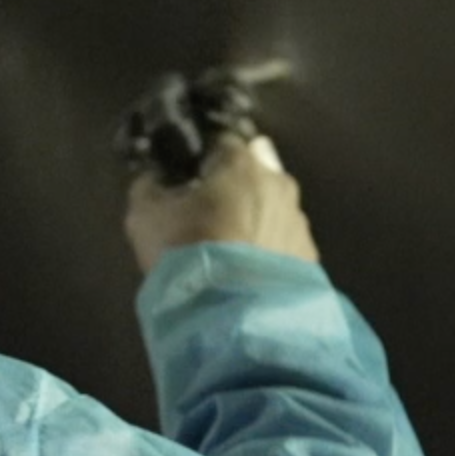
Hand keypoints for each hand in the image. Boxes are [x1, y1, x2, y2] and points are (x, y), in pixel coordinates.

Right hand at [125, 134, 321, 276]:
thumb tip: (155, 178)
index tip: (185, 177)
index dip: (201, 157)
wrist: (234, 313)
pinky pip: (282, 243)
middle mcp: (279, 183)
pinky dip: (267, 250)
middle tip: (207, 213)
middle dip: (233, 186)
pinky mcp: (310, 257)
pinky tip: (246, 272)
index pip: (221, 142)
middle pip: (254, 173)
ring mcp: (299, 221)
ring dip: (253, 219)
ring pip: (271, 209)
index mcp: (240, 165)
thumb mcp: (145, 217)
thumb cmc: (186, 252)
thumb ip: (149, 187)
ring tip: (228, 250)